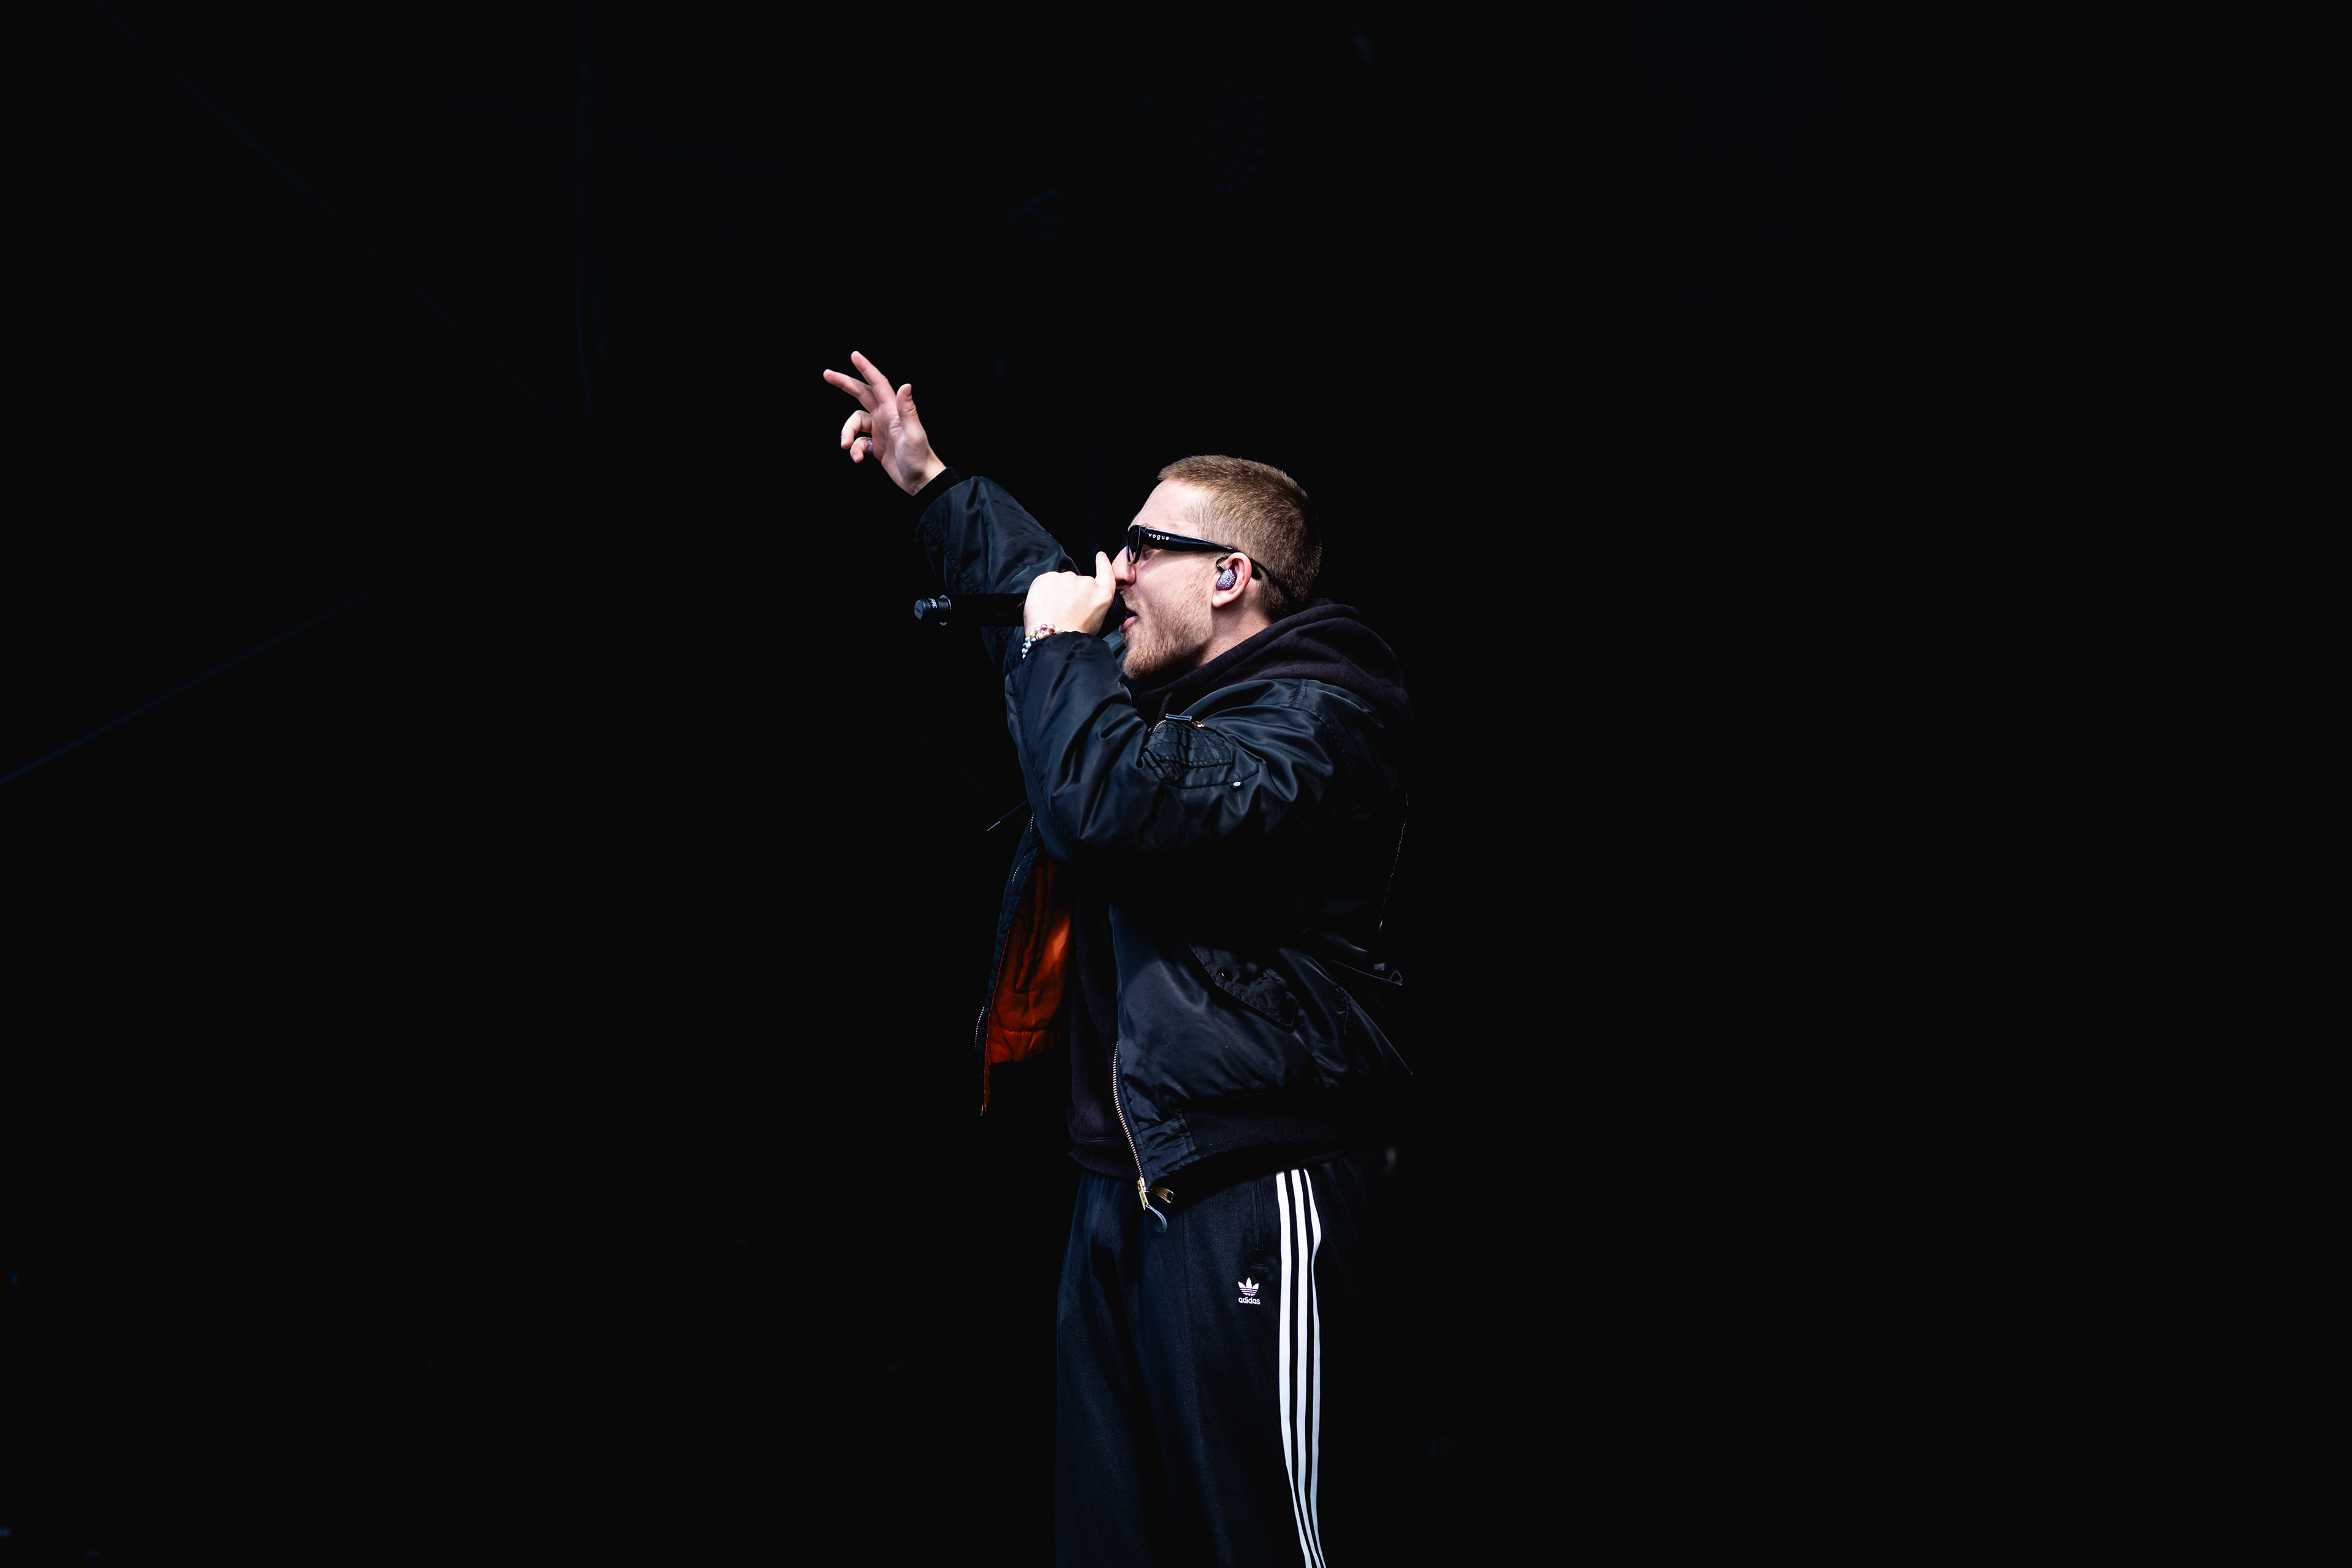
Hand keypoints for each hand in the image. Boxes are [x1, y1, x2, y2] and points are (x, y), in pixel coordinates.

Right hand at [822, 351, 946, 495]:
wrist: (921, 481)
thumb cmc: (919, 458)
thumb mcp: (913, 434)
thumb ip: (907, 410)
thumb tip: (906, 385)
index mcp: (892, 410)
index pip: (878, 384)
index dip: (866, 368)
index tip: (854, 355)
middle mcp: (885, 416)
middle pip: (860, 394)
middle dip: (844, 383)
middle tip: (826, 374)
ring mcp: (879, 430)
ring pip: (854, 424)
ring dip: (847, 434)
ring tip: (847, 447)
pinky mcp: (876, 445)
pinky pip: (858, 442)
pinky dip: (854, 450)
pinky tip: (858, 459)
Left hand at [1025, 553, 1118, 637]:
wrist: (1054, 639)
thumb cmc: (1073, 635)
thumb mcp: (1095, 621)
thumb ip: (1092, 604)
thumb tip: (1081, 601)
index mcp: (1102, 595)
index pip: (1105, 573)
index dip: (1103, 563)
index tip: (1100, 556)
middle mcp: (1087, 582)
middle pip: (1076, 582)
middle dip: (1069, 593)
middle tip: (1063, 611)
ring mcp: (1067, 578)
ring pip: (1059, 582)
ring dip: (1055, 592)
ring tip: (1052, 612)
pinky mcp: (1048, 577)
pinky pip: (1044, 582)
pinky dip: (1042, 592)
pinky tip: (1043, 606)